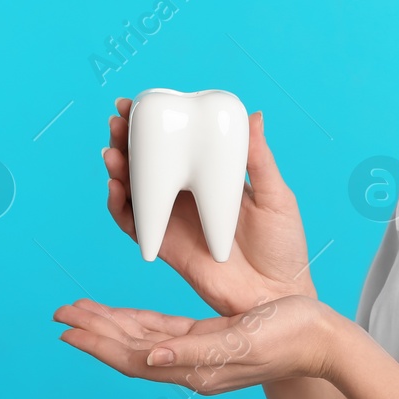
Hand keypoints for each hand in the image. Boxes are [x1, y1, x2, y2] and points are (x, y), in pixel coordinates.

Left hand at [52, 294, 338, 392]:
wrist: (319, 338)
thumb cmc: (287, 336)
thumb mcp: (240, 340)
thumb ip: (194, 350)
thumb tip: (149, 357)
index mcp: (195, 367)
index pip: (133, 357)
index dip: (98, 342)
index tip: (67, 329)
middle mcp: (190, 364)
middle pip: (129, 348)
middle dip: (94, 331)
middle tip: (61, 314)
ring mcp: (197, 353)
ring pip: (140, 339)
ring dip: (109, 325)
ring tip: (80, 311)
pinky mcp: (207, 338)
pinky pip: (160, 331)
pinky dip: (136, 321)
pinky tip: (122, 315)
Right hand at [104, 98, 317, 315]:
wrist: (277, 296)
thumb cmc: (285, 248)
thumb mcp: (276, 196)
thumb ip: (259, 159)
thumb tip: (254, 114)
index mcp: (212, 178)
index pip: (178, 145)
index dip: (155, 124)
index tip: (140, 103)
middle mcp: (188, 196)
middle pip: (148, 162)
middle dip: (127, 140)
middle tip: (117, 122)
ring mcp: (174, 220)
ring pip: (135, 189)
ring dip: (118, 168)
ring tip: (113, 152)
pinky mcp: (164, 245)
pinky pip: (133, 224)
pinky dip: (119, 206)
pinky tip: (116, 187)